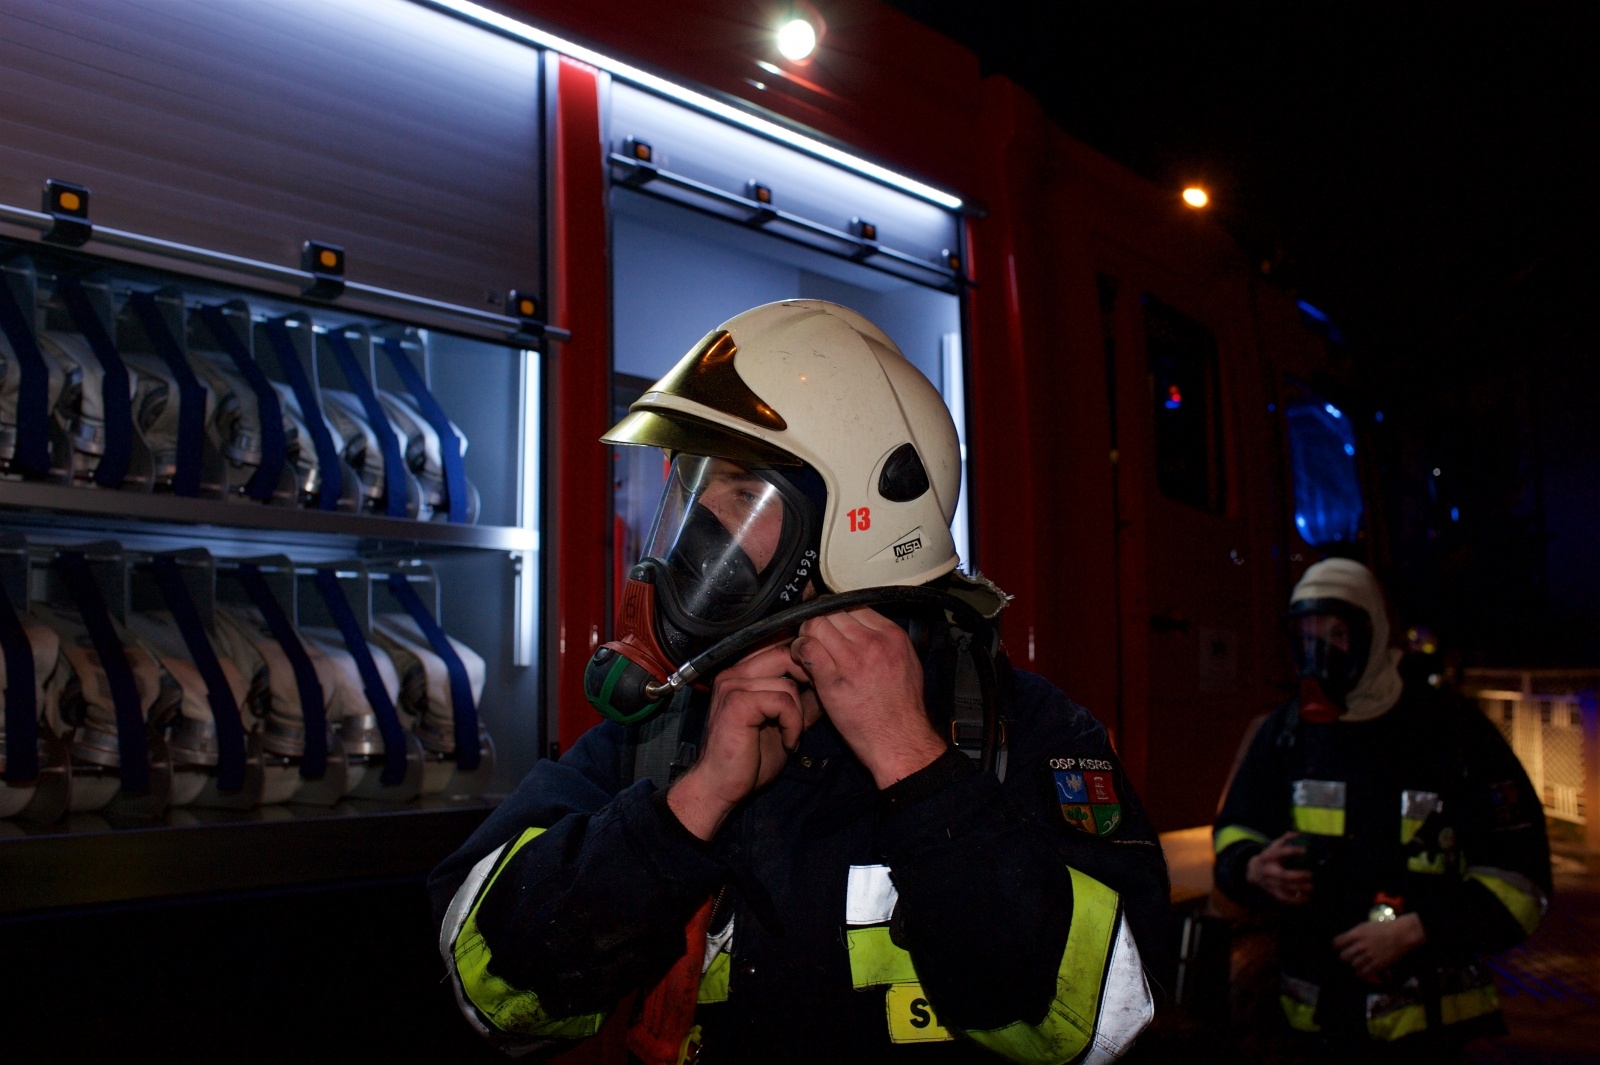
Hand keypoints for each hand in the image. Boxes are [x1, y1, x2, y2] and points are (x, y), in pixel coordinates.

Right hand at [667, 643, 806, 840]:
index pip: (777, 646)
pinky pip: (782, 701)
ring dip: (799, 713)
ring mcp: (732, 686)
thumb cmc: (749, 759)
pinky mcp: (737, 703)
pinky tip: (788, 741)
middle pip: (785, 654)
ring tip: (792, 735)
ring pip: (787, 683)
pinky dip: (793, 723)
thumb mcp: (783, 724)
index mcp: (740, 673)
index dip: (802, 663)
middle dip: (806, 682)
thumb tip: (825, 686)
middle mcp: (733, 673)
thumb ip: (800, 702)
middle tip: (809, 710)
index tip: (813, 689)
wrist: (721, 787)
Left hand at [788, 607, 946, 788]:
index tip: (830, 623)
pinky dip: (799, 649)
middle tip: (815, 635)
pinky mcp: (832, 679)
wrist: (899, 741)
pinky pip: (807, 648)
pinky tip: (801, 659)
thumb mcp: (906, 663)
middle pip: (833, 611)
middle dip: (820, 621)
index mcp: (891, 636)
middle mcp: (872, 642)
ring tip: (807, 648)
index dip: (837, 613)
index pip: (854, 604)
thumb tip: (860, 627)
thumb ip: (884, 641)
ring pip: (817, 624)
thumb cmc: (902, 708)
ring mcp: (852, 660)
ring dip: (806, 633)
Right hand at [1245, 831, 1314, 904]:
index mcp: (1268, 856)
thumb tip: (1299, 833)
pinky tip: (1306, 898)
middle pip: (1283, 875)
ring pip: (1286, 888)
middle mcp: (1268, 870)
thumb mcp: (1273, 846)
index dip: (1292, 851)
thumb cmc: (1269, 857)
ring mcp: (1270, 883)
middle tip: (1310, 874)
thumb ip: (1285, 839)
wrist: (1253, 872)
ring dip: (1300, 889)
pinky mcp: (1273, 893)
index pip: (1280, 852)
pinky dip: (1296, 900)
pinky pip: (1285, 899)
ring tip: (1311, 887)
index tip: (1304, 850)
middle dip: (1298, 876)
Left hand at [1333, 912, 1425, 982]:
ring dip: (1357, 964)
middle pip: (1343, 957)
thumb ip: (1353, 934)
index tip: (1340, 948)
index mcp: (1356, 934)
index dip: (1337, 946)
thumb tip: (1344, 942)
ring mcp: (1369, 956)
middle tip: (1351, 956)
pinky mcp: (1378, 964)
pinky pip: (1364, 973)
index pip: (1337, 943)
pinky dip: (1364, 973)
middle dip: (1346, 957)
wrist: (1401, 935)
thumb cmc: (1383, 928)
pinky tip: (1367, 969)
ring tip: (1361, 962)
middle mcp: (1360, 945)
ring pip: (1354, 965)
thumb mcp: (1364, 926)